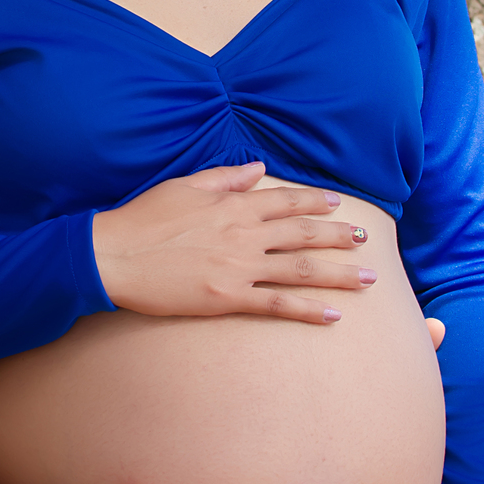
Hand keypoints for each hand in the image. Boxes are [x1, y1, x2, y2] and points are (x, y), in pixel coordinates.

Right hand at [92, 161, 378, 326]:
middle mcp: (244, 233)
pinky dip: (309, 310)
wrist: (114, 255)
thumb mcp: (184, 185)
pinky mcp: (229, 298)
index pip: (286, 200)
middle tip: (365, 240)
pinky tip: (334, 316)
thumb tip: (258, 168)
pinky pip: (278, 304)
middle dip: (338, 236)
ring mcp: (239, 267)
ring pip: (302, 269)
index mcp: (233, 204)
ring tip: (369, 278)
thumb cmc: (143, 219)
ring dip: (339, 273)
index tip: (338, 205)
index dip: (315, 202)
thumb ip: (225, 176)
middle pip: (303, 233)